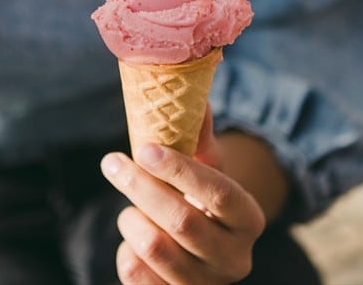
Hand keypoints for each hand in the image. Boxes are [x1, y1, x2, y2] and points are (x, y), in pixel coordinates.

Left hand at [101, 113, 266, 283]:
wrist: (203, 253)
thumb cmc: (202, 201)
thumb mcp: (209, 170)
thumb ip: (200, 137)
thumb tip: (194, 96)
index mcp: (250, 220)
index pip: (220, 193)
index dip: (180, 170)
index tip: (145, 147)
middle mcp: (235, 259)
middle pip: (182, 220)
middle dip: (140, 187)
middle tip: (112, 162)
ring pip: (154, 248)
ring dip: (130, 219)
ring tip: (129, 207)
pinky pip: (135, 274)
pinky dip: (125, 249)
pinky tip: (133, 237)